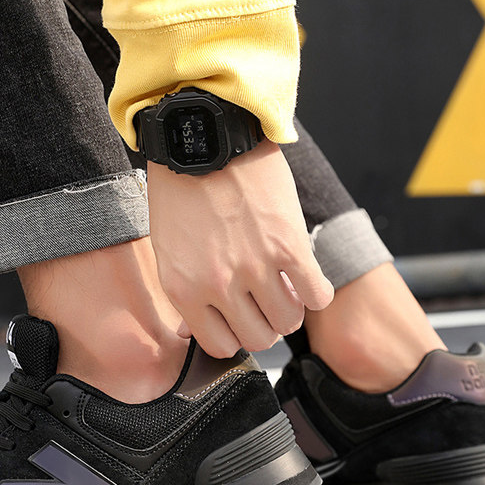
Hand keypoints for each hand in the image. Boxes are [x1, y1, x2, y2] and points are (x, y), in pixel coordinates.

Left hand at [147, 139, 333, 357]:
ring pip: (289, 322)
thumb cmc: (181, 190)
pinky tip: (306, 276)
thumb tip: (190, 331)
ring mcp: (255, 267)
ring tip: (287, 287)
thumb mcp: (167, 248)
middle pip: (259, 338)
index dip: (235, 334)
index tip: (241, 319)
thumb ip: (184, 293)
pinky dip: (316, 292)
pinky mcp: (289, 246)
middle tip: (267, 303)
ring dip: (292, 309)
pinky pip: (317, 296)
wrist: (204, 139)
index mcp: (184, 289)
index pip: (220, 345)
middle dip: (265, 326)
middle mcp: (219, 285)